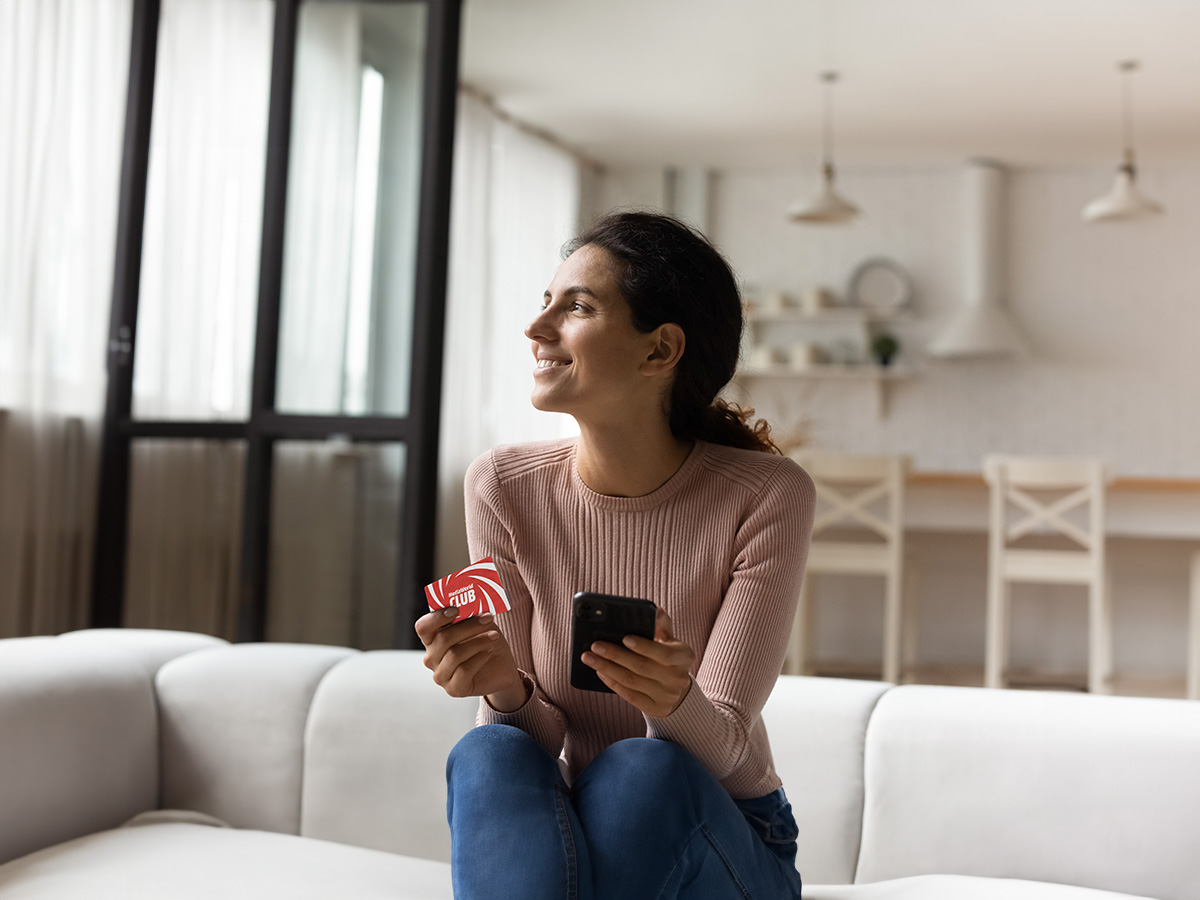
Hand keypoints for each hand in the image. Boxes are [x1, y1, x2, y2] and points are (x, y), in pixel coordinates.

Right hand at [415, 608, 524, 708]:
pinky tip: (489, 651)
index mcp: (433, 640)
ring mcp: (441, 675)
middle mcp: (432, 658)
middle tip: (488, 618)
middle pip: (443, 639)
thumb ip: (472, 614)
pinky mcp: (454, 689)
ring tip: (494, 635)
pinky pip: (464, 670)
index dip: (436, 617)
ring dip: (478, 641)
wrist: (501, 668)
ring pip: (455, 654)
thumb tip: (473, 602)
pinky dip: (479, 658)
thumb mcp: (480, 624)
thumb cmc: (486, 642)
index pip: (423, 627)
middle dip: (468, 626)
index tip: (456, 609)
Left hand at [581, 607, 695, 716]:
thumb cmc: (667, 657)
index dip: (644, 646)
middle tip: (595, 645)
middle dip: (616, 655)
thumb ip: (661, 625)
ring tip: (589, 657)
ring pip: (632, 681)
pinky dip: (612, 683)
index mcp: (684, 656)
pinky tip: (600, 672)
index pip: (664, 653)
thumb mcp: (670, 640)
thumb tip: (653, 610)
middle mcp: (679, 678)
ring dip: (607, 668)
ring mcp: (667, 696)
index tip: (624, 638)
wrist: (677, 689)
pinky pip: (629, 695)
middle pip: (642, 667)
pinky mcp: (656, 709)